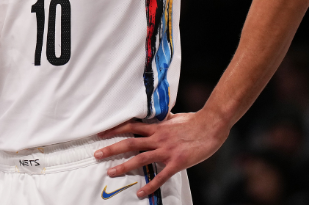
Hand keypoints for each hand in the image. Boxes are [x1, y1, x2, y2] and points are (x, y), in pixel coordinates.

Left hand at [93, 112, 228, 197]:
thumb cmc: (195, 120)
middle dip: (111, 149)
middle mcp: (158, 138)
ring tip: (110, 172)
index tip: (101, 134)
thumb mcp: (176, 117)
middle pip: (129, 143)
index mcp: (157, 127)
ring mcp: (166, 151)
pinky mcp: (176, 162)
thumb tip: (159, 116)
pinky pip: (160, 176)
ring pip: (140, 159)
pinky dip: (149, 185)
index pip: (131, 127)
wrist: (211, 125)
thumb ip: (164, 119)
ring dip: (123, 166)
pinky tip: (140, 192)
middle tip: (96, 155)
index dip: (115, 130)